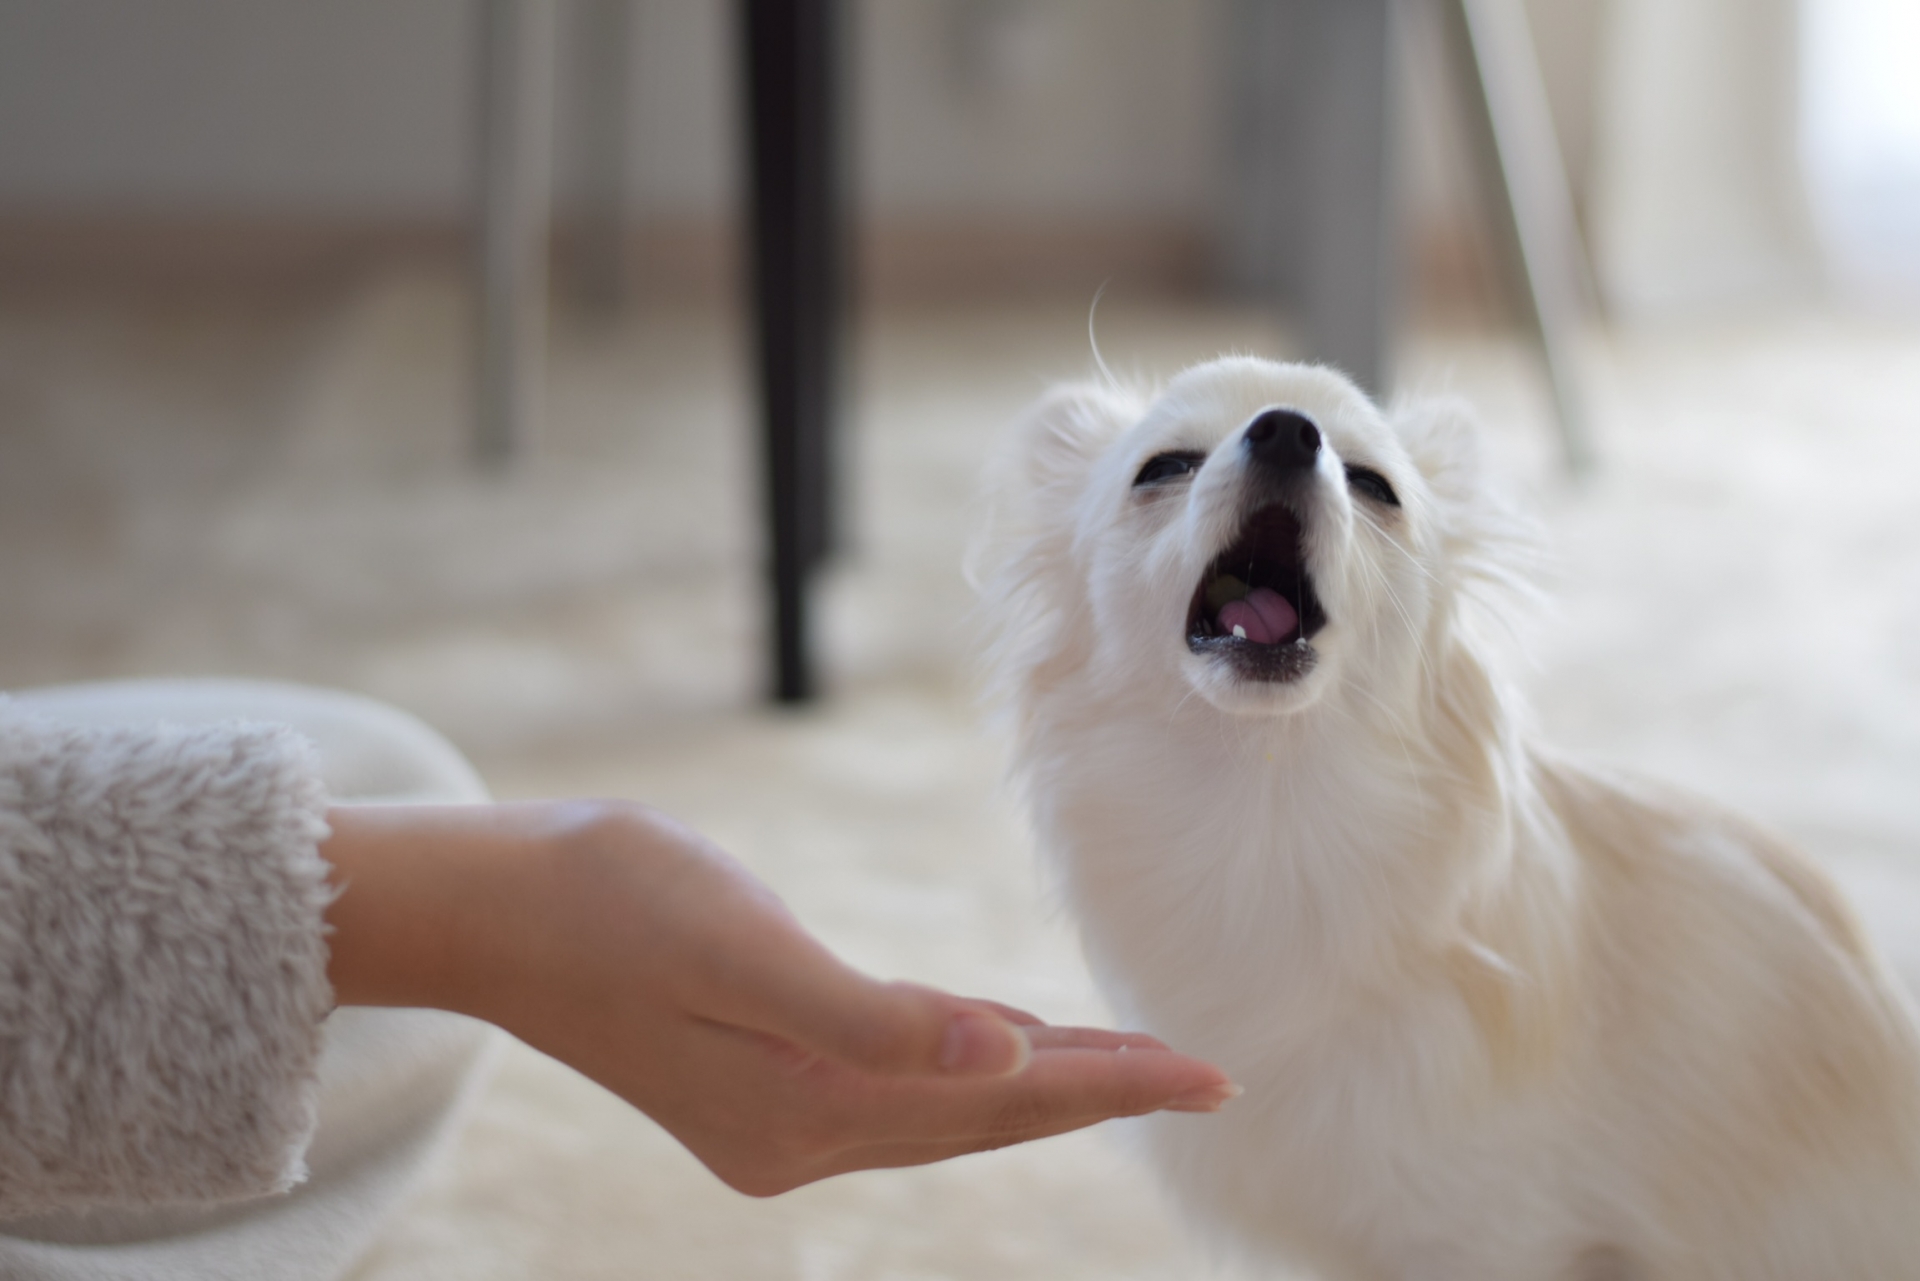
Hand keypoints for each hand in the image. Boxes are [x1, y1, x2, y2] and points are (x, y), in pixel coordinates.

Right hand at [322, 800, 1234, 1195]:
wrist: (489, 907)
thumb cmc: (607, 901)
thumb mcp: (742, 946)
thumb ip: (873, 1018)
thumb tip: (1002, 1058)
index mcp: (806, 1107)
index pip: (997, 1101)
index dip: (1108, 1083)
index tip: (1206, 1074)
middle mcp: (798, 1134)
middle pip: (984, 1114)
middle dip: (1094, 1088)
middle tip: (1202, 1073)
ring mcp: (774, 1116)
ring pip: (945, 1103)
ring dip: (1038, 1079)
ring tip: (1128, 1060)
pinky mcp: (756, 1080)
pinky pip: (896, 1080)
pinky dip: (964, 1059)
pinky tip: (999, 1036)